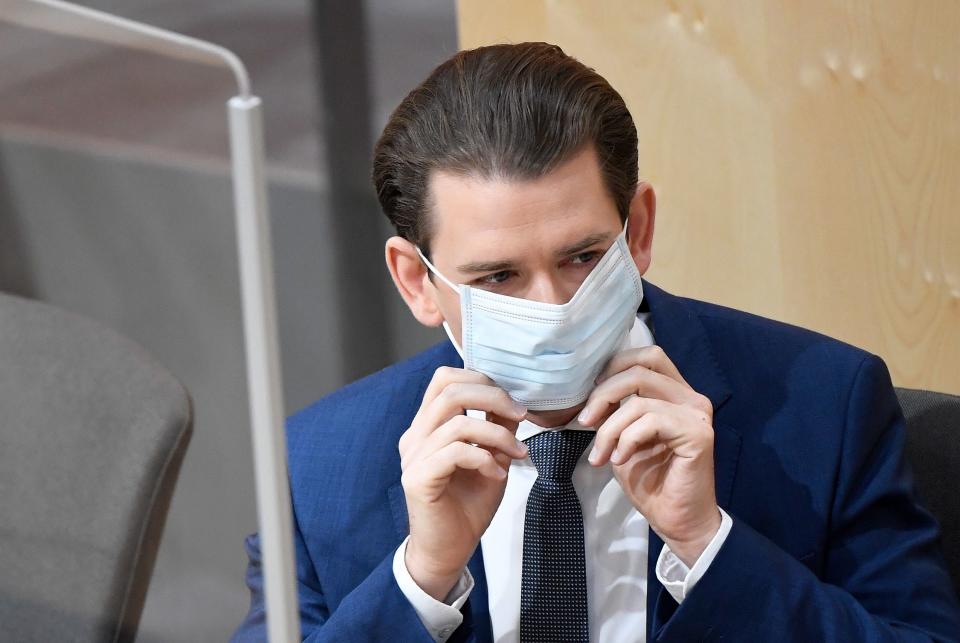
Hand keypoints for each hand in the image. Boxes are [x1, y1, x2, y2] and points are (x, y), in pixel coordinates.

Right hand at [399, 367, 527, 599]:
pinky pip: (455, 453)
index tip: (511, 401)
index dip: (480, 379)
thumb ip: (495, 428)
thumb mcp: (491, 458)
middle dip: (493, 397)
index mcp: (428, 425)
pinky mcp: (417, 478)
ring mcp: (413, 456)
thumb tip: (512, 403)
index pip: (445, 379)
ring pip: (458, 423)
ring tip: (517, 453)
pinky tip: (498, 473)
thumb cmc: (467, 506)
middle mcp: (416, 436)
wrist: (448, 550)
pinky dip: (484, 458)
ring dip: (497, 434)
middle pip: (450, 390)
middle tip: (521, 415)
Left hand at [578, 346, 720, 566]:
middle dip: (604, 393)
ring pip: (640, 398)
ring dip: (609, 427)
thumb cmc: (651, 482)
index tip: (590, 397)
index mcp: (675, 393)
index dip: (613, 368)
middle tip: (585, 421)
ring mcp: (697, 413)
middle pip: (641, 369)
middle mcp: (691, 397)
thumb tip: (590, 393)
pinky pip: (650, 420)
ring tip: (600, 454)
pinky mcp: (698, 433)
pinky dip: (626, 439)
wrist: (676, 521)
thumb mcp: (623, 438)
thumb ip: (616, 411)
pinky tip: (619, 459)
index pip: (647, 357)